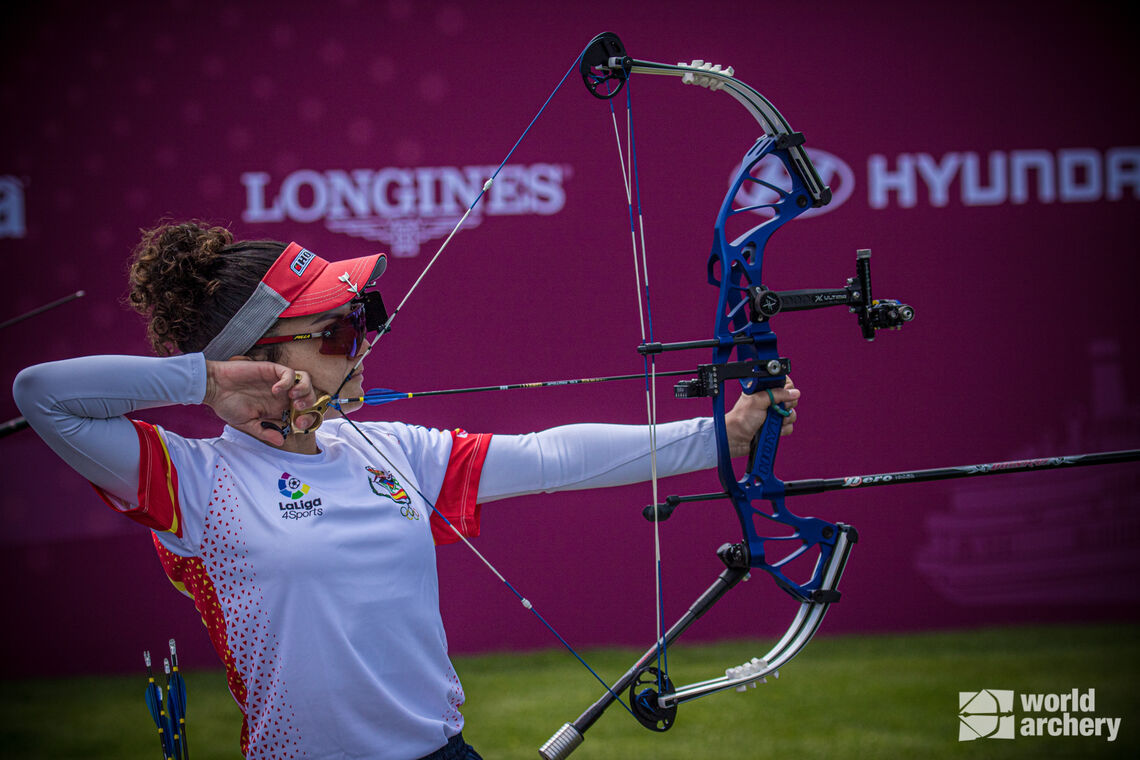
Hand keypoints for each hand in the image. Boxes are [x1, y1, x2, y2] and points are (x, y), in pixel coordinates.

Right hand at [203, 360, 319, 444]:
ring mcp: (278, 381)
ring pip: (305, 381)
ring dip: (305, 390)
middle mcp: (282, 395)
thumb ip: (264, 431)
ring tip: (294, 399)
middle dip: (310, 404)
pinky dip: (288, 381)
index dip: (306, 418)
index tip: (298, 425)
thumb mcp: (247, 423)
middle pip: (309, 396)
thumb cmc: (228, 405)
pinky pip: (289, 373)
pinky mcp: (271, 370)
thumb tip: (281, 441)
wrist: (214, 388)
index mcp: (278, 408)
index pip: (302, 412)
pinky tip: (276, 390)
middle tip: (298, 411)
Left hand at [724, 376, 799, 457]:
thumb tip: (794, 392)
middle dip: (786, 405)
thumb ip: (777, 394)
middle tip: (776, 409)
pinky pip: (788, 427)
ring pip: (790, 414)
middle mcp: (769, 402)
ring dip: (784, 419)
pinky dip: (783, 429)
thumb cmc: (741, 418)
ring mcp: (773, 415)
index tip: (783, 394)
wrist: (736, 439)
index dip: (786, 388)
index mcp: (763, 391)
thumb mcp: (758, 401)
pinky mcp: (775, 427)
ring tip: (772, 421)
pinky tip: (773, 430)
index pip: (783, 384)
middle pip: (790, 399)